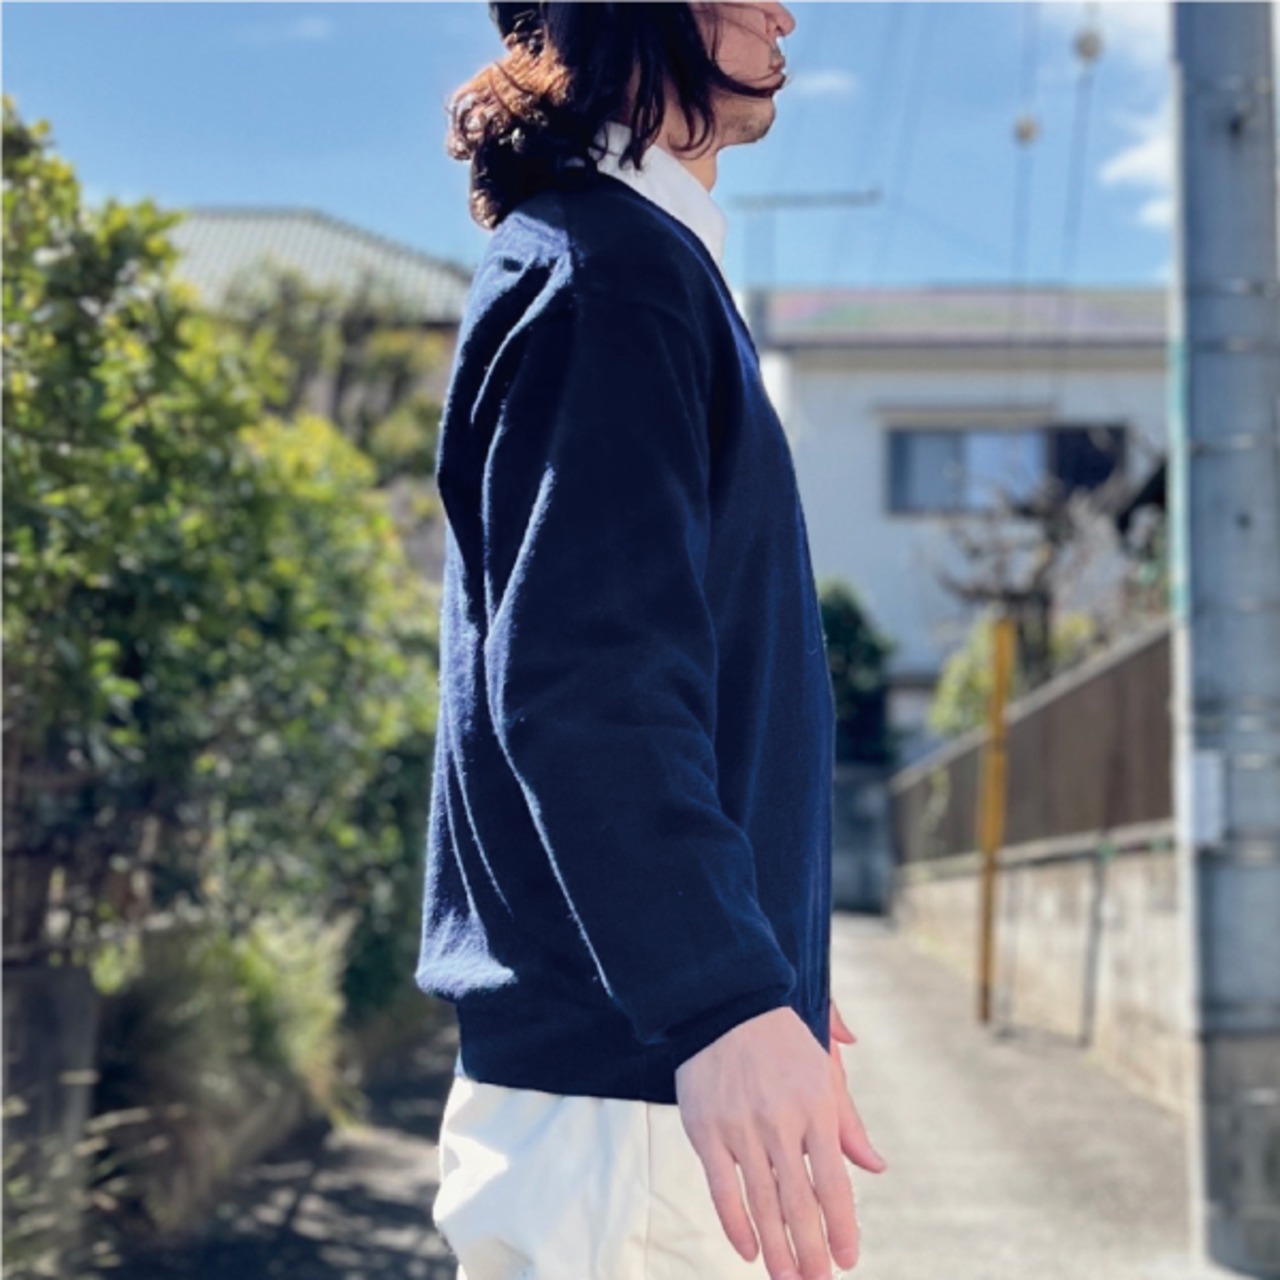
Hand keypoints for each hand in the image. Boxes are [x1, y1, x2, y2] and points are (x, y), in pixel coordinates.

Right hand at [675, 1005, 885, 1279]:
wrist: (725, 1002)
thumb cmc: (782, 1037)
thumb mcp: (823, 1071)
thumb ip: (848, 1122)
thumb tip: (875, 1167)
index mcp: (816, 1106)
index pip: (834, 1183)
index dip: (842, 1227)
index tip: (848, 1260)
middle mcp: (780, 1122)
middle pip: (799, 1203)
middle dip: (811, 1253)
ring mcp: (741, 1127)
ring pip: (762, 1203)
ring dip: (776, 1250)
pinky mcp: (706, 1129)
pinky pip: (721, 1188)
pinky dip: (735, 1224)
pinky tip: (747, 1250)